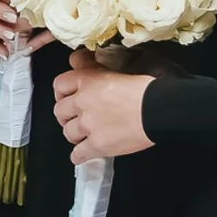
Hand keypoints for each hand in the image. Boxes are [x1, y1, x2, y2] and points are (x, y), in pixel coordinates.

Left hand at [51, 48, 154, 162]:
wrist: (158, 109)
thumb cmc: (144, 88)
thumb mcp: (115, 69)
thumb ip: (93, 68)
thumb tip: (79, 60)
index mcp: (86, 80)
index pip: (59, 84)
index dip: (61, 92)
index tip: (65, 97)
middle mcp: (82, 102)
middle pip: (59, 111)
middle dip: (66, 115)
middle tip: (74, 118)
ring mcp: (88, 125)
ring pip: (68, 133)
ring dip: (74, 134)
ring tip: (82, 135)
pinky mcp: (98, 145)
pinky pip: (79, 154)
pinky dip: (79, 156)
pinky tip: (82, 155)